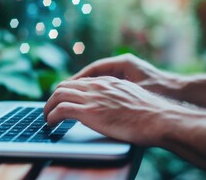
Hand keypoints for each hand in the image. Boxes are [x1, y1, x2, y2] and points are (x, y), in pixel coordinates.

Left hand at [44, 76, 178, 144]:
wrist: (158, 118)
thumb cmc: (151, 112)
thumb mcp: (132, 96)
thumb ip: (119, 96)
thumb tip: (113, 104)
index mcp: (108, 82)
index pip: (79, 82)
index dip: (68, 91)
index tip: (63, 100)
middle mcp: (97, 86)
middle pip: (65, 86)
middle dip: (54, 98)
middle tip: (51, 109)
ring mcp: (92, 98)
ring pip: (59, 95)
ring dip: (48, 106)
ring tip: (47, 117)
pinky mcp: (89, 112)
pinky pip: (61, 110)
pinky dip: (51, 116)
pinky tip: (51, 123)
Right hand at [71, 53, 183, 96]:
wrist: (182, 94)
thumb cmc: (161, 91)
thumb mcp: (134, 91)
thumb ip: (114, 91)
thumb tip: (92, 94)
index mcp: (124, 63)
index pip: (95, 68)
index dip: (79, 78)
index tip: (67, 86)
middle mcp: (125, 65)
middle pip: (96, 73)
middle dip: (81, 83)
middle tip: (66, 92)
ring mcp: (128, 73)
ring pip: (102, 80)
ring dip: (89, 88)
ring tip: (75, 98)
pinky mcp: (131, 82)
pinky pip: (109, 86)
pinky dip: (100, 93)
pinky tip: (93, 102)